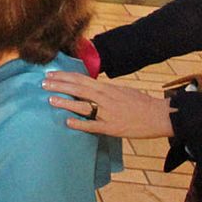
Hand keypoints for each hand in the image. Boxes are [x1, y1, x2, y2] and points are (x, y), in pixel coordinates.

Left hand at [42, 71, 175, 138]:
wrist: (158, 115)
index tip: (50, 74)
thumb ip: (104, 90)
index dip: (64, 76)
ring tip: (50, 99)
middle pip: (78, 89)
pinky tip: (67, 122)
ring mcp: (107, 113)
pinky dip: (79, 123)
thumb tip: (88, 88)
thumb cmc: (140, 102)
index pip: (81, 79)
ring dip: (65, 102)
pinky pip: (92, 125)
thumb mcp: (121, 90)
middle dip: (59, 85)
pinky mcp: (110, 128)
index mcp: (107, 88)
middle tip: (43, 84)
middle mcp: (105, 98)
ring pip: (82, 105)